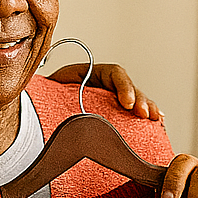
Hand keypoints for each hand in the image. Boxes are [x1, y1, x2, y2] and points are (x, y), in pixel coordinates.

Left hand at [48, 62, 163, 120]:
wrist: (48, 111)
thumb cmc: (49, 98)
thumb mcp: (50, 87)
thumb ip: (52, 86)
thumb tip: (39, 85)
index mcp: (92, 74)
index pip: (115, 74)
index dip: (123, 86)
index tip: (125, 103)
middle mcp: (107, 85)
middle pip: (130, 88)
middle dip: (139, 100)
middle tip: (144, 114)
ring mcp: (115, 100)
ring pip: (136, 101)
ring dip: (148, 108)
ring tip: (157, 119)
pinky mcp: (119, 114)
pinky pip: (136, 113)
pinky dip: (148, 117)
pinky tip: (159, 123)